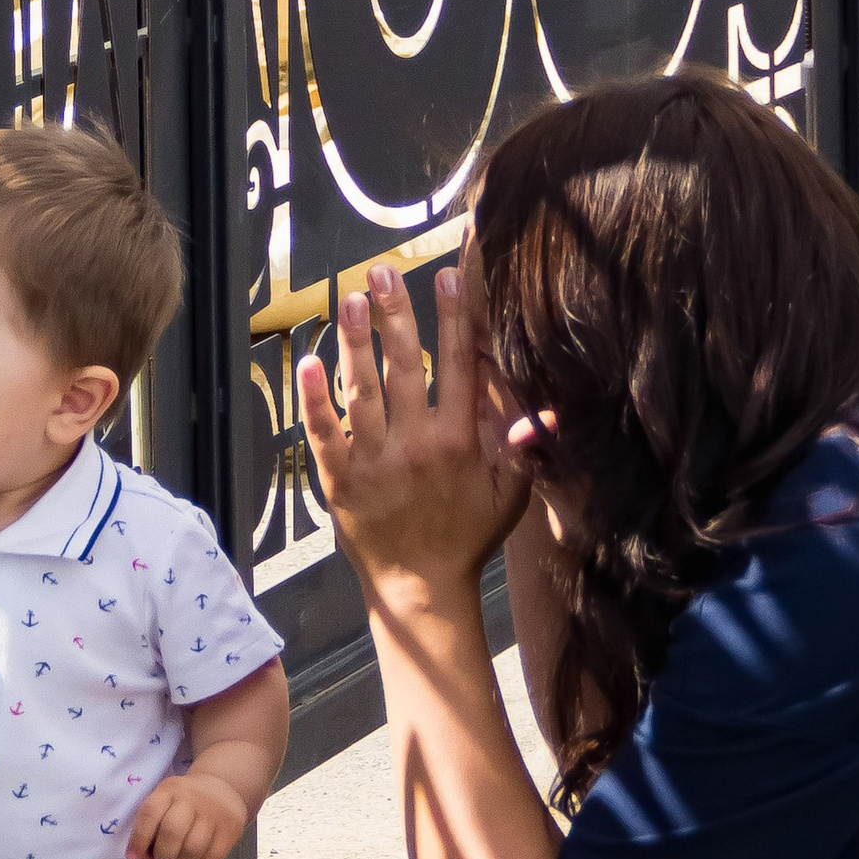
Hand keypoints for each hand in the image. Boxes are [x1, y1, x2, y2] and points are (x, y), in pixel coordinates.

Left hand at [126, 770, 250, 858]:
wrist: (221, 788)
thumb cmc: (182, 803)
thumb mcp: (162, 806)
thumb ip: (147, 832)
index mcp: (169, 791)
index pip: (149, 813)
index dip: (139, 840)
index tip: (135, 858)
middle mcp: (191, 798)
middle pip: (172, 831)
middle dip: (163, 854)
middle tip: (165, 856)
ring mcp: (214, 812)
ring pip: (194, 848)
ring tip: (183, 854)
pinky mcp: (232, 828)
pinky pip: (213, 857)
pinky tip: (201, 853)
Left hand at [298, 259, 531, 613]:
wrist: (420, 586)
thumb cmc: (468, 536)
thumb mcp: (511, 495)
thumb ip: (526, 449)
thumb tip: (551, 412)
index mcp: (459, 441)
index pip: (457, 366)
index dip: (453, 319)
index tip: (446, 279)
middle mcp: (416, 444)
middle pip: (404, 366)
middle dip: (394, 315)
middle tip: (382, 271)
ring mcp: (375, 460)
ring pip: (363, 390)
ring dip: (355, 342)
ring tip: (348, 300)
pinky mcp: (341, 479)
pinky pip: (324, 433)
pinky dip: (314, 399)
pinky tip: (307, 362)